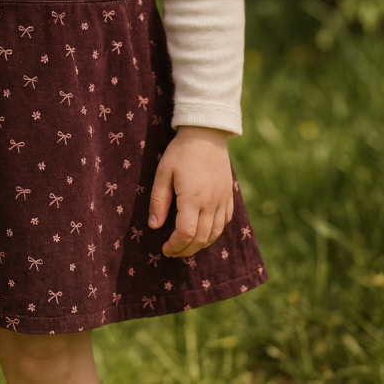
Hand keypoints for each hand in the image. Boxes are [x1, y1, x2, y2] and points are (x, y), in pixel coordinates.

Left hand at [148, 125, 232, 257]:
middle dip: (186, 249)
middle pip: (201, 238)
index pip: (186, 233)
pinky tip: (204, 231)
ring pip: (215, 233)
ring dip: (201, 244)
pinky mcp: (229, 195)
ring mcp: (222, 199)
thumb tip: (154, 226)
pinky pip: (225, 221)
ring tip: (187, 245)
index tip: (165, 249)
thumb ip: (158, 201)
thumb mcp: (163, 173)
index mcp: (192, 198)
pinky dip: (215, 232)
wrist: (206, 133)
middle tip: (173, 251)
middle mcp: (211, 202)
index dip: (175, 246)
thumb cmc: (181, 151)